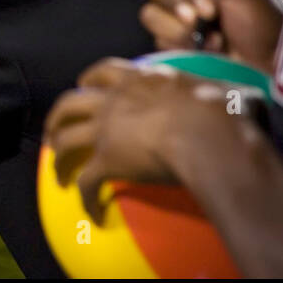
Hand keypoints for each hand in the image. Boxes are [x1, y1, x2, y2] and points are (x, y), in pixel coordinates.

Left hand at [44, 57, 229, 223]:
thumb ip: (202, 89)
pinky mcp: (106, 160)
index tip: (80, 84)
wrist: (204, 132)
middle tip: (52, 130)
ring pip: (65, 141)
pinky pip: (86, 181)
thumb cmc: (214, 109)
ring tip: (56, 171)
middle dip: (56, 117)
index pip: (102, 72)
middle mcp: (113, 101)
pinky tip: (90, 210)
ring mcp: (105, 130)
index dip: (87, 79)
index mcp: (136, 80)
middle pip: (69, 103)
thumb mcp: (206, 88)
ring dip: (57, 157)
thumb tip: (229, 93)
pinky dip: (83, 196)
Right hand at [127, 0, 282, 71]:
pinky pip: (159, 41)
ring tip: (216, 40)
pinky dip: (186, 47)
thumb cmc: (258, 18)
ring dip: (184, 29)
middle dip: (176, 3)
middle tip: (207, 17)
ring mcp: (171, 18)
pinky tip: (209, 51)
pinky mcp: (171, 44)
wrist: (268, 61)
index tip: (208, 3)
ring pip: (150, 15)